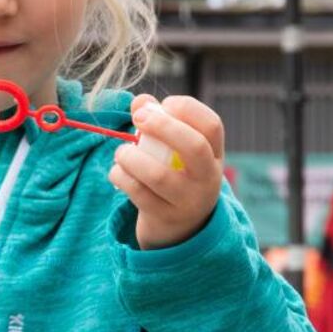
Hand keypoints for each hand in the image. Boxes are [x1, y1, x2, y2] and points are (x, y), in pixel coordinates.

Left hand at [108, 95, 224, 249]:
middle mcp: (207, 178)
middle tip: (139, 118)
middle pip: (194, 147)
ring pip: (158, 175)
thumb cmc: (174, 175)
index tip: (164, 104)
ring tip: (122, 152)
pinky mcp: (164, 217)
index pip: (212, 126)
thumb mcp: (175, 151)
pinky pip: (137, 192)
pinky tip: (118, 171)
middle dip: (162, 126)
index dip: (187, 108)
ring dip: (131, 156)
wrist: (179, 229)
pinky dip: (120, 176)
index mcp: (214, 156)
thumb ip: (158, 119)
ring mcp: (187, 201)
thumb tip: (140, 102)